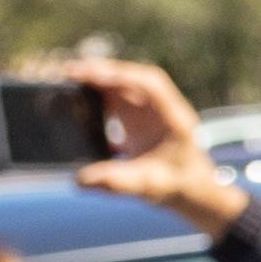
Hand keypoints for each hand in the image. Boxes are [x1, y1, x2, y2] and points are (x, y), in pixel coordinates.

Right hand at [54, 55, 249, 236]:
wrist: (193, 190)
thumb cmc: (178, 186)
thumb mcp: (150, 186)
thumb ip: (119, 182)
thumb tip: (81, 179)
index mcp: (175, 117)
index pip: (151, 84)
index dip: (122, 75)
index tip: (93, 74)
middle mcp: (163, 107)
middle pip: (133, 78)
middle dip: (103, 71)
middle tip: (70, 71)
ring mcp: (150, 110)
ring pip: (124, 84)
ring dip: (98, 79)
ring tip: (68, 78)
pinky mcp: (138, 117)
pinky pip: (118, 97)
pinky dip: (98, 94)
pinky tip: (76, 97)